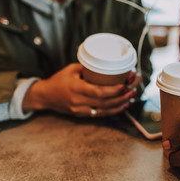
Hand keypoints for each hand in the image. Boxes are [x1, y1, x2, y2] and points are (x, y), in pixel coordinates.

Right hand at [23, 63, 140, 116]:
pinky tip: (123, 104)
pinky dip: (114, 110)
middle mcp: (78, 101)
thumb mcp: (71, 70)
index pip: (98, 92)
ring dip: (121, 103)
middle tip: (134, 87)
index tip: (126, 84)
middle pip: (105, 101)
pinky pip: (101, 114)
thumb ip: (88, 69)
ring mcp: (80, 110)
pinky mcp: (82, 115)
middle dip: (122, 95)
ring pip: (105, 110)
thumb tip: (108, 65)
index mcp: (75, 88)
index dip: (114, 90)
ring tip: (132, 95)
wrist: (45, 96)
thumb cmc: (58, 80)